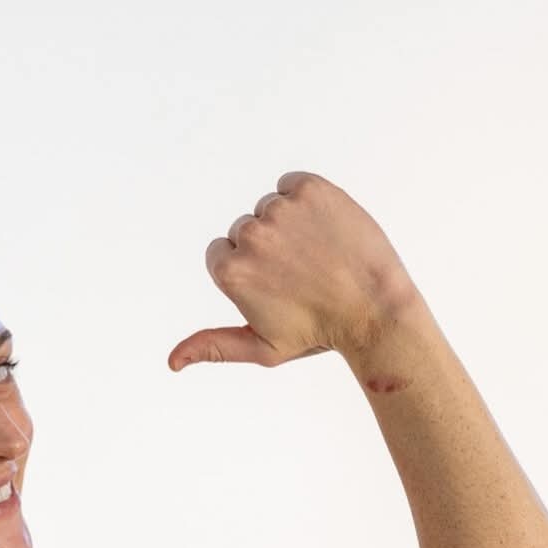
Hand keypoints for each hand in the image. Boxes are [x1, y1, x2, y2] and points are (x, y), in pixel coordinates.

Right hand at [168, 171, 416, 370]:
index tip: (276, 288)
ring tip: (317, 255)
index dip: (248, 273)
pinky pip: (291, 186)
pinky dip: (305, 202)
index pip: (220, 254)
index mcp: (230, 272)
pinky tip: (324, 231)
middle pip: (244, 231)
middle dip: (266, 250)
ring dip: (287, 226)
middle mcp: (250, 236)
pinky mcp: (310, 189)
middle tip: (302, 275)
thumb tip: (172, 362)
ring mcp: (281, 210)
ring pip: (269, 209)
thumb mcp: (261, 349)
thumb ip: (213, 346)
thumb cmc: (317, 335)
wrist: (375, 310)